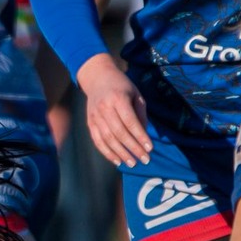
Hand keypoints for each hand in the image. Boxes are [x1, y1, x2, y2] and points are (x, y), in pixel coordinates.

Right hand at [77, 53, 151, 167]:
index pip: (130, 122)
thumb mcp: (136, 94)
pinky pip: (98, 141)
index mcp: (118, 99)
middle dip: (133, 148)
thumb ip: (141, 113)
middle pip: (119, 133)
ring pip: (108, 139)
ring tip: (132, 163)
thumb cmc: (122, 86)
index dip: (140, 136)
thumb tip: (144, 135)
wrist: (97, 78)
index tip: (150, 148)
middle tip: (145, 160)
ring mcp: (95, 116)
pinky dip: (107, 153)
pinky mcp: (89, 123)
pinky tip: (117, 161)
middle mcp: (105, 108)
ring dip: (121, 153)